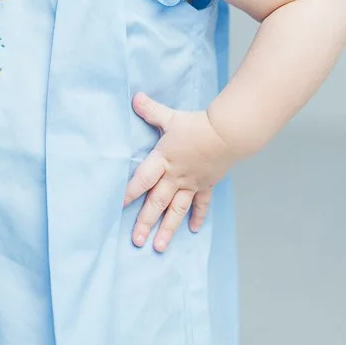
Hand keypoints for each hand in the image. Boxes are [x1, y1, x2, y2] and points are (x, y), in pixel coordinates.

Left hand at [123, 91, 239, 251]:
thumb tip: (135, 97)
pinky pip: (200, 204)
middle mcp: (175, 177)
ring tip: (159, 247)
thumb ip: (151, 110)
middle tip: (136, 241)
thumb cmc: (197, 124)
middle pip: (157, 202)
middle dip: (145, 222)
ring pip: (177, 210)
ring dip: (168, 229)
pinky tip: (193, 230)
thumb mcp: (170, 117)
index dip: (128, 193)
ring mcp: (191, 184)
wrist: (228, 133)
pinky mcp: (206, 185)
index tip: (117, 207)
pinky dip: (197, 217)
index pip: (141, 180)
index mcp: (163, 160)